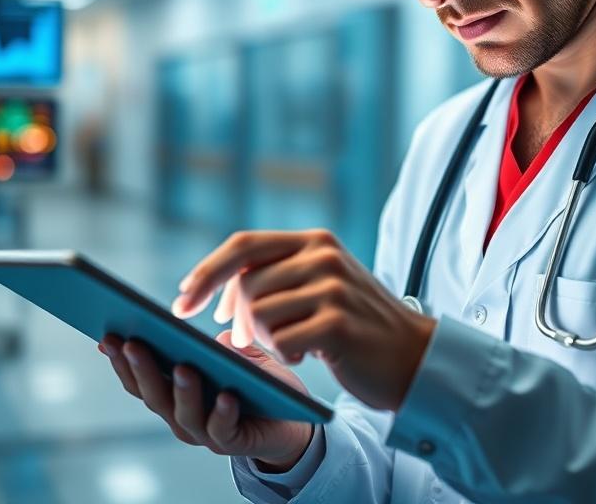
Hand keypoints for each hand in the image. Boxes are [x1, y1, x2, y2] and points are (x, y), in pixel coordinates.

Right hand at [99, 331, 312, 470]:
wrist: (291, 423)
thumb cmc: (260, 386)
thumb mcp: (242, 359)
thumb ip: (227, 348)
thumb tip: (217, 337)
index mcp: (174, 395)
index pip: (140, 378)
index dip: (121, 360)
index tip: (106, 335)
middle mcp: (182, 417)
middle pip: (154, 395)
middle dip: (140, 368)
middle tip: (131, 342)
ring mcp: (204, 434)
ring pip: (184, 413)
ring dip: (181, 390)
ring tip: (182, 366)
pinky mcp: (232, 443)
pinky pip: (223, 429)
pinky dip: (222, 413)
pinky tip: (227, 396)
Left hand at [173, 229, 436, 410]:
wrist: (413, 355)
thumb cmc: (356, 324)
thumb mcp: (320, 284)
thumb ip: (277, 276)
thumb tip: (219, 292)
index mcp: (315, 240)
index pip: (243, 245)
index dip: (207, 272)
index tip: (182, 300)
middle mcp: (324, 255)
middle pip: (246, 284)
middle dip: (238, 318)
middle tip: (248, 341)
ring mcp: (333, 287)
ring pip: (260, 314)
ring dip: (265, 338)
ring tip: (291, 344)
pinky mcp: (338, 323)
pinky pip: (282, 341)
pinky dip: (285, 354)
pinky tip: (306, 354)